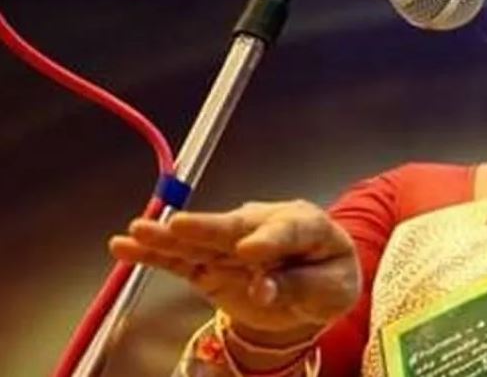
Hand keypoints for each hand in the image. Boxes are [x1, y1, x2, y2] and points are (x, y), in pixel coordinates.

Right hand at [109, 199, 360, 336]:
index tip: (250, 251)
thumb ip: (300, 287)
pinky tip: (126, 245)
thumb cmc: (328, 278)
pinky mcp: (211, 262)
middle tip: (182, 226)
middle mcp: (264, 225)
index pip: (289, 229)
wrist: (314, 288)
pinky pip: (182, 259)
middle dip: (208, 228)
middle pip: (235, 227)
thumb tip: (263, 290)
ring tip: (140, 231)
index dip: (269, 239)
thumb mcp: (331, 290)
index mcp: (306, 224)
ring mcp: (233, 242)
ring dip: (168, 237)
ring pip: (201, 241)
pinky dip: (154, 254)